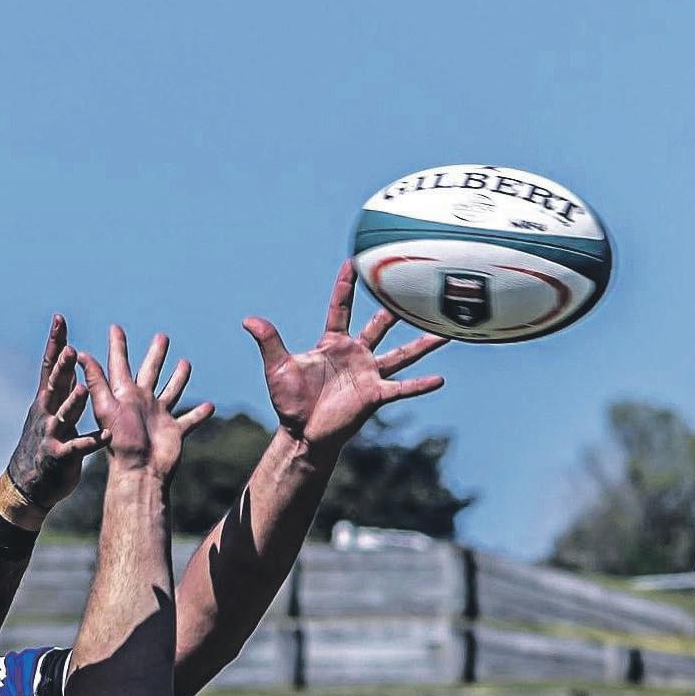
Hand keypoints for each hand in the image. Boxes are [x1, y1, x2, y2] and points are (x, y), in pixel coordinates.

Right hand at [7, 316, 110, 509]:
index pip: (50, 366)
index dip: (54, 343)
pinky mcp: (59, 457)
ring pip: (63, 415)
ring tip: (84, 389)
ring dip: (73, 403)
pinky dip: (91, 442)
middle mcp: (46, 413)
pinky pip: (77, 448)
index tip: (59, 319)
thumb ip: (62, 388)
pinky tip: (106, 436)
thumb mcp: (51, 411)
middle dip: (61, 367)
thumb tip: (71, 362)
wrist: (29, 483)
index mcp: (46, 400)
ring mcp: (51, 434)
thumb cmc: (44, 443)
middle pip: (53, 386)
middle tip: (69, 349)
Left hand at [78, 326, 213, 482]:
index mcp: (124, 394)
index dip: (117, 346)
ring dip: (178, 378)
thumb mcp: (105, 407)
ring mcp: (159, 416)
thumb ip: (96, 380)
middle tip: (162, 337)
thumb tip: (79, 353)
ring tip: (186, 363)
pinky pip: (190, 419)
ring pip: (172, 391)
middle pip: (150, 371)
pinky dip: (200, 414)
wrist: (140, 473)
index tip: (115, 328)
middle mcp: (142, 402)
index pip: (119, 363)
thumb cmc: (120, 443)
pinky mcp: (174, 431)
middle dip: (156, 354)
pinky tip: (210, 406)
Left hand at [243, 260, 446, 456]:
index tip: (354, 261)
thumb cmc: (290, 402)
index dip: (346, 285)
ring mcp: (368, 375)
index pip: (341, 307)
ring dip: (423, 344)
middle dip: (396, 307)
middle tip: (415, 284)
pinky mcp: (374, 396)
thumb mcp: (278, 367)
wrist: (302, 434)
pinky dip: (420, 385)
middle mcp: (355, 354)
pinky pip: (401, 388)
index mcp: (333, 343)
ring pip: (401, 354)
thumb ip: (269, 342)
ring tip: (446, 332)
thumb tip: (249, 319)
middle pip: (380, 325)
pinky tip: (439, 379)